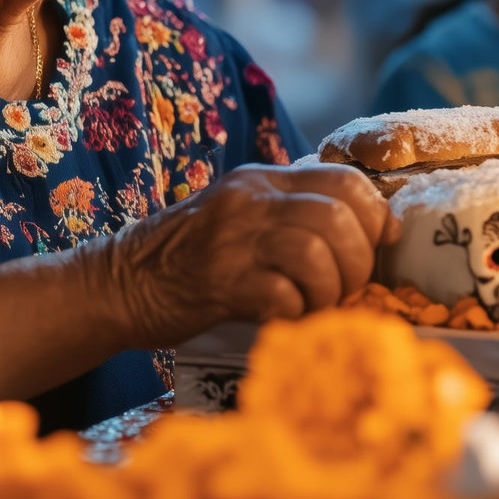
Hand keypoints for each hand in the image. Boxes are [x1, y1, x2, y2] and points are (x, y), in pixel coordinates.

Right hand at [100, 162, 397, 345]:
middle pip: (338, 217)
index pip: (344, 180)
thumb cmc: (191, 258)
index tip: (379, 247)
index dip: (375, 216)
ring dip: (330, 292)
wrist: (120, 283)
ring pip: (317, 254)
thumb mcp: (244, 217)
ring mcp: (233, 239)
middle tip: (345, 289)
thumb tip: (376, 229)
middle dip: (358, 262)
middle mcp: (251, 201)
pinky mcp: (219, 282)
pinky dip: (295, 313)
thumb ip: (296, 216)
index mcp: (264, 181)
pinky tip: (282, 317)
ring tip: (313, 306)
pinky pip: (282, 295)